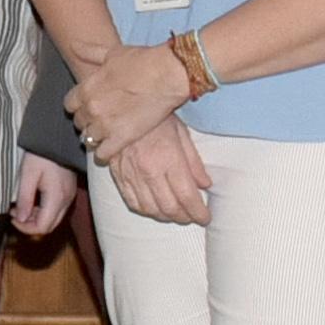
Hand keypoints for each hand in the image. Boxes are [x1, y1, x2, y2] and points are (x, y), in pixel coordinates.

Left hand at [11, 154, 75, 239]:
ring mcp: (69, 197)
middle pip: (49, 226)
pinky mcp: (68, 192)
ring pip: (53, 219)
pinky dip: (43, 210)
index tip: (12, 218)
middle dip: (30, 225)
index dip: (25, 228)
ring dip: (36, 218)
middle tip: (15, 213)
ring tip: (20, 206)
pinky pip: (56, 209)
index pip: (42, 227)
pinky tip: (32, 200)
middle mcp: (66, 201)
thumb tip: (20, 219)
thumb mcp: (28, 174)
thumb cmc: (41, 154)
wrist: (58, 138)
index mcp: (56, 198)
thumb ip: (25, 198)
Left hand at [70, 41, 191, 160]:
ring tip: (106, 134)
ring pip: (88, 139)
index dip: (78, 106)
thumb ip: (89, 52)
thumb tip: (73, 46)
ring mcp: (105, 125)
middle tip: (100, 119)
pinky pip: (102, 154)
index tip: (87, 106)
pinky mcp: (122, 138)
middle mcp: (92, 109)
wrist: (166, 74)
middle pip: (79, 123)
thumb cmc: (142, 61)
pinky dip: (104, 154)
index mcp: (86, 89)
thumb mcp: (111, 53)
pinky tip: (111, 148)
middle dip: (87, 121)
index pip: (69, 105)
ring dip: (96, 137)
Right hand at [102, 111, 214, 225]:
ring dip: (166, 217)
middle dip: (184, 217)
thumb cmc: (154, 117)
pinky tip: (155, 210)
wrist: (120, 107)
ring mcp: (132, 175)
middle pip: (170, 207)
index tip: (205, 217)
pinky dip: (146, 211)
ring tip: (177, 215)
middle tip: (193, 217)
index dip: (198, 212)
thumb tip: (205, 184)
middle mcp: (150, 171)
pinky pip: (133, 202)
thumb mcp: (181, 132)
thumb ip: (194, 161)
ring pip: (151, 209)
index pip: (187, 196)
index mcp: (169, 158)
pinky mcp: (118, 176)